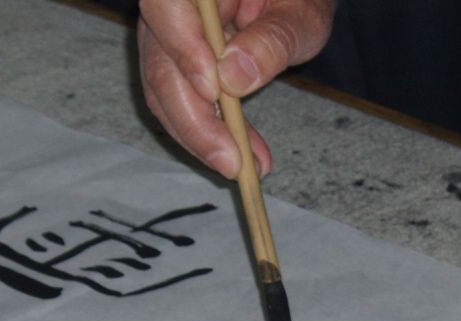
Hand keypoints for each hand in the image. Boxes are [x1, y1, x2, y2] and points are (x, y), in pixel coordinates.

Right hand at [139, 0, 333, 178]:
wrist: (291, 3)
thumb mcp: (301, 14)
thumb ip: (272, 40)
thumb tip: (234, 77)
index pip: (166, 5)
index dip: (182, 48)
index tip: (212, 92)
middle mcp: (172, 5)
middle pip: (159, 60)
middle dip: (193, 119)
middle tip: (231, 161)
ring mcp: (169, 35)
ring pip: (164, 89)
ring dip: (202, 136)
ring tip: (243, 165)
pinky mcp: (178, 62)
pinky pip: (181, 100)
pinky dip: (210, 133)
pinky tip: (242, 155)